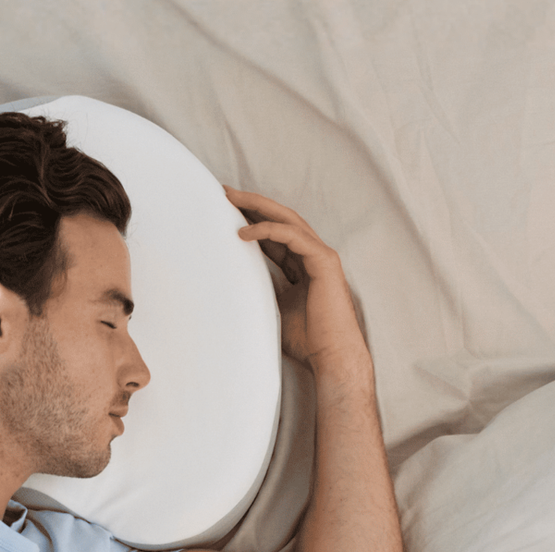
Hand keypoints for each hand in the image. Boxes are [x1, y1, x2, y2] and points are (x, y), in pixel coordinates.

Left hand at [224, 186, 369, 373]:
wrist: (331, 357)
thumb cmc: (306, 340)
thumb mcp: (275, 308)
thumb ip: (263, 290)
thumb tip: (236, 283)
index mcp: (302, 265)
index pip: (274, 235)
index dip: (251, 220)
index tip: (224, 211)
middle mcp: (312, 255)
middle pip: (280, 219)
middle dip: (252, 203)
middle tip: (223, 192)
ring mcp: (320, 255)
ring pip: (286, 219)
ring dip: (257, 206)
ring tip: (229, 199)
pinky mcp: (324, 261)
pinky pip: (292, 236)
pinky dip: (267, 230)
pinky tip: (244, 232)